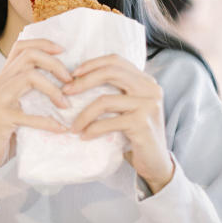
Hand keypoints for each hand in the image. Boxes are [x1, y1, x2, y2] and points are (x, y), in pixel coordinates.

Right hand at [0, 39, 70, 191]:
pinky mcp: (0, 118)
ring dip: (54, 89)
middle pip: (29, 57)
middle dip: (55, 64)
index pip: (21, 47)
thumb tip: (67, 85)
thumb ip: (31, 93)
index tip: (63, 52)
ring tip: (66, 104)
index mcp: (4, 78)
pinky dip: (48, 122)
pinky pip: (29, 115)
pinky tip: (60, 129)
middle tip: (71, 81)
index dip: (43, 44)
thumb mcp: (17, 106)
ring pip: (29, 77)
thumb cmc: (4, 132)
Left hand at [65, 55, 173, 192]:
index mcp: (146, 80)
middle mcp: (150, 89)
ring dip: (83, 114)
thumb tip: (77, 79)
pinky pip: (108, 123)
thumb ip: (116, 90)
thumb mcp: (127, 107)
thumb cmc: (135, 133)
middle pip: (110, 73)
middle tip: (65, 92)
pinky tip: (84, 136)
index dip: (92, 64)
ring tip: (73, 126)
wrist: (156, 162)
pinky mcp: (143, 124)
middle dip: (83, 81)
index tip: (73, 74)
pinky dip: (92, 129)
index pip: (116, 60)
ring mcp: (148, 105)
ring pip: (105, 100)